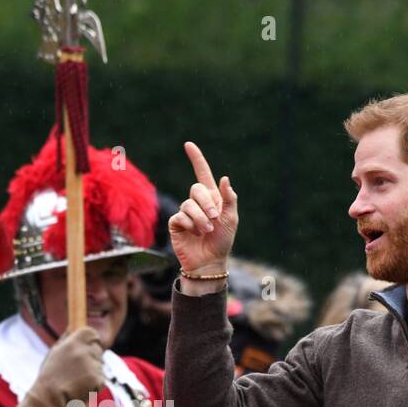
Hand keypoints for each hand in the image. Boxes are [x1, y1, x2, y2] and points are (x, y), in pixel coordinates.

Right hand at [29, 326, 103, 406]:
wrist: (50, 401)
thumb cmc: (50, 377)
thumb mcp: (54, 353)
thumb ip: (67, 339)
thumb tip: (73, 326)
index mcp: (73, 342)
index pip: (92, 334)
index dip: (90, 342)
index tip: (85, 349)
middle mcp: (84, 351)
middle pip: (98, 349)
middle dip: (92, 358)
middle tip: (77, 371)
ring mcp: (92, 365)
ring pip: (100, 365)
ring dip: (93, 372)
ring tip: (76, 381)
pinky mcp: (98, 379)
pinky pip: (101, 379)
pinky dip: (94, 384)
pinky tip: (81, 388)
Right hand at [168, 142, 238, 291]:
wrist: (210, 261)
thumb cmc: (222, 241)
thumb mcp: (231, 219)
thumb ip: (229, 199)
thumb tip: (224, 178)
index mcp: (211, 198)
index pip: (202, 174)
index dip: (196, 159)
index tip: (188, 145)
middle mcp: (196, 202)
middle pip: (196, 189)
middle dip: (207, 203)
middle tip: (215, 218)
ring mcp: (185, 212)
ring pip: (189, 204)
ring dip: (201, 219)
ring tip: (206, 231)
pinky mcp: (176, 224)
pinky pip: (180, 216)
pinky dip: (190, 225)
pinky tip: (194, 234)